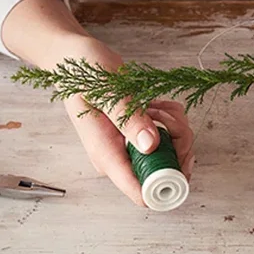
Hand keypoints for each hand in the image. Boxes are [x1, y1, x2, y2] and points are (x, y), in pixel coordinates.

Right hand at [2, 0, 193, 205]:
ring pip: (174, 153)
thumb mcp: (105, 90)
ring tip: (155, 105)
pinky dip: (172, 120)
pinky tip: (156, 105)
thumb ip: (128, 118)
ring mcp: (131, 150)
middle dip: (178, 143)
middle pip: (167, 172)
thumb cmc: (84, 73)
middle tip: (165, 115)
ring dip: (176, 127)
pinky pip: (171, 138)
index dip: (169, 180)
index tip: (178, 150)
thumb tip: (150, 145)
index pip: (141, 193)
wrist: (74, 60)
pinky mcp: (139, 139)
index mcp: (107, 156)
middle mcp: (120, 159)